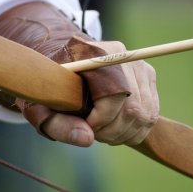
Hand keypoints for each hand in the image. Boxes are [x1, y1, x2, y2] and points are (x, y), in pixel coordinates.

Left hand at [0, 1, 158, 146]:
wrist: (62, 68)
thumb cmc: (49, 89)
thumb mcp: (41, 108)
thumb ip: (59, 125)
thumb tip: (87, 139)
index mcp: (92, 53)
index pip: (113, 95)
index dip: (101, 120)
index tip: (85, 126)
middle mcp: (120, 54)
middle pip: (133, 108)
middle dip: (112, 131)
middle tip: (92, 132)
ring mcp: (137, 64)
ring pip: (145, 114)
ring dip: (123, 133)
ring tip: (100, 130)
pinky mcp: (147, 75)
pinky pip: (151, 114)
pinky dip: (134, 130)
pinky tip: (113, 127)